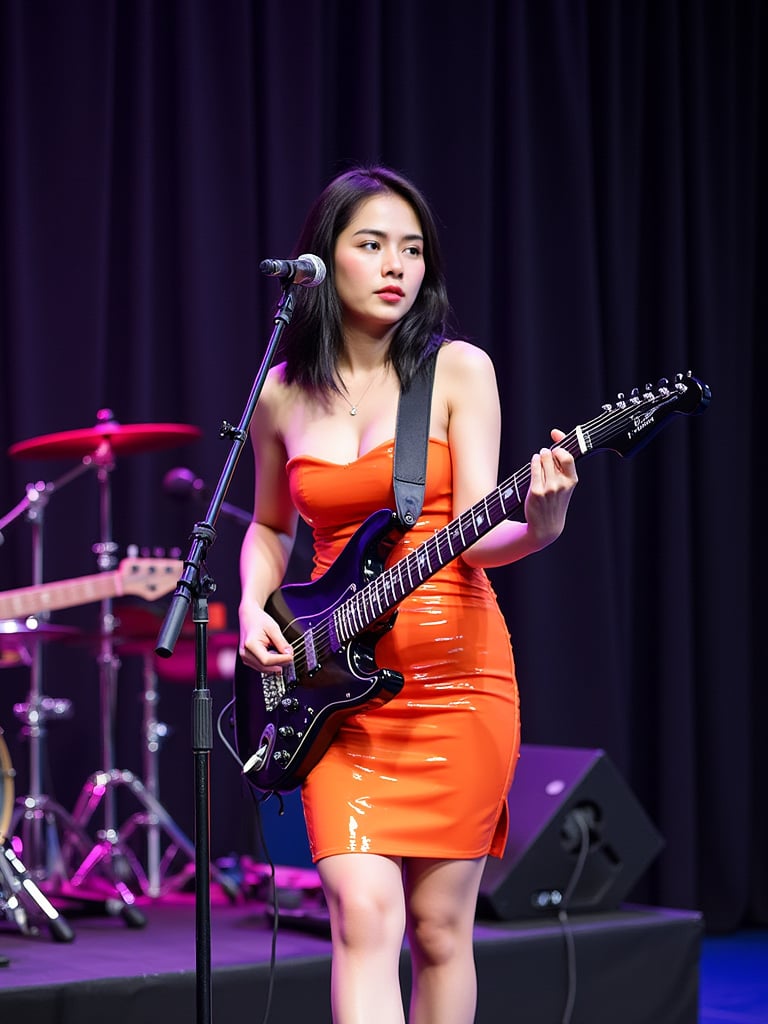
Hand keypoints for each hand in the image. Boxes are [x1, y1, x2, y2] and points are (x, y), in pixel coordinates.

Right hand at [239, 603, 293, 673]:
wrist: (249, 616)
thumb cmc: (258, 620)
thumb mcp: (273, 628)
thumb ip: (281, 642)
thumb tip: (289, 654)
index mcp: (250, 645)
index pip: (267, 660)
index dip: (281, 660)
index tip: (291, 656)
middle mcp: (245, 654)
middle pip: (266, 667)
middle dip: (279, 663)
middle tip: (289, 655)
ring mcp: (245, 658)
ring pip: (264, 669)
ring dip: (275, 663)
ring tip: (280, 652)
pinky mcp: (247, 660)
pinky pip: (261, 666)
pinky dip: (270, 663)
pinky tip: (273, 653)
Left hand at [523, 428, 578, 549]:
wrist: (546, 527)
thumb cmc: (554, 502)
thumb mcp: (563, 485)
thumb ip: (561, 465)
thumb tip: (554, 437)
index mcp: (572, 480)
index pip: (568, 456)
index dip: (561, 442)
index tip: (555, 435)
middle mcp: (562, 484)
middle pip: (553, 455)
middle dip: (548, 451)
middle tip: (545, 453)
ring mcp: (550, 488)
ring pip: (543, 460)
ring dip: (540, 456)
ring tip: (540, 457)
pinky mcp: (537, 492)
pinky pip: (534, 469)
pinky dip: (533, 462)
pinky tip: (534, 461)